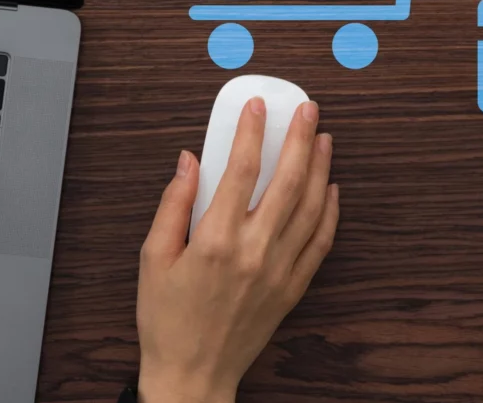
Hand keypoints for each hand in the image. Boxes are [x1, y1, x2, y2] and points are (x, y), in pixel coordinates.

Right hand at [135, 98, 338, 402]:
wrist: (192, 375)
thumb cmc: (167, 320)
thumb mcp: (152, 258)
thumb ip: (172, 204)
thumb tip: (188, 161)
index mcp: (215, 241)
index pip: (240, 170)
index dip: (251, 132)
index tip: (257, 106)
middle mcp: (253, 252)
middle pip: (286, 181)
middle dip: (300, 139)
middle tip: (307, 110)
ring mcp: (278, 271)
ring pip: (310, 208)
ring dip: (320, 168)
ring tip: (323, 139)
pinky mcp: (292, 289)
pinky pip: (320, 243)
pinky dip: (330, 212)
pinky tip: (330, 189)